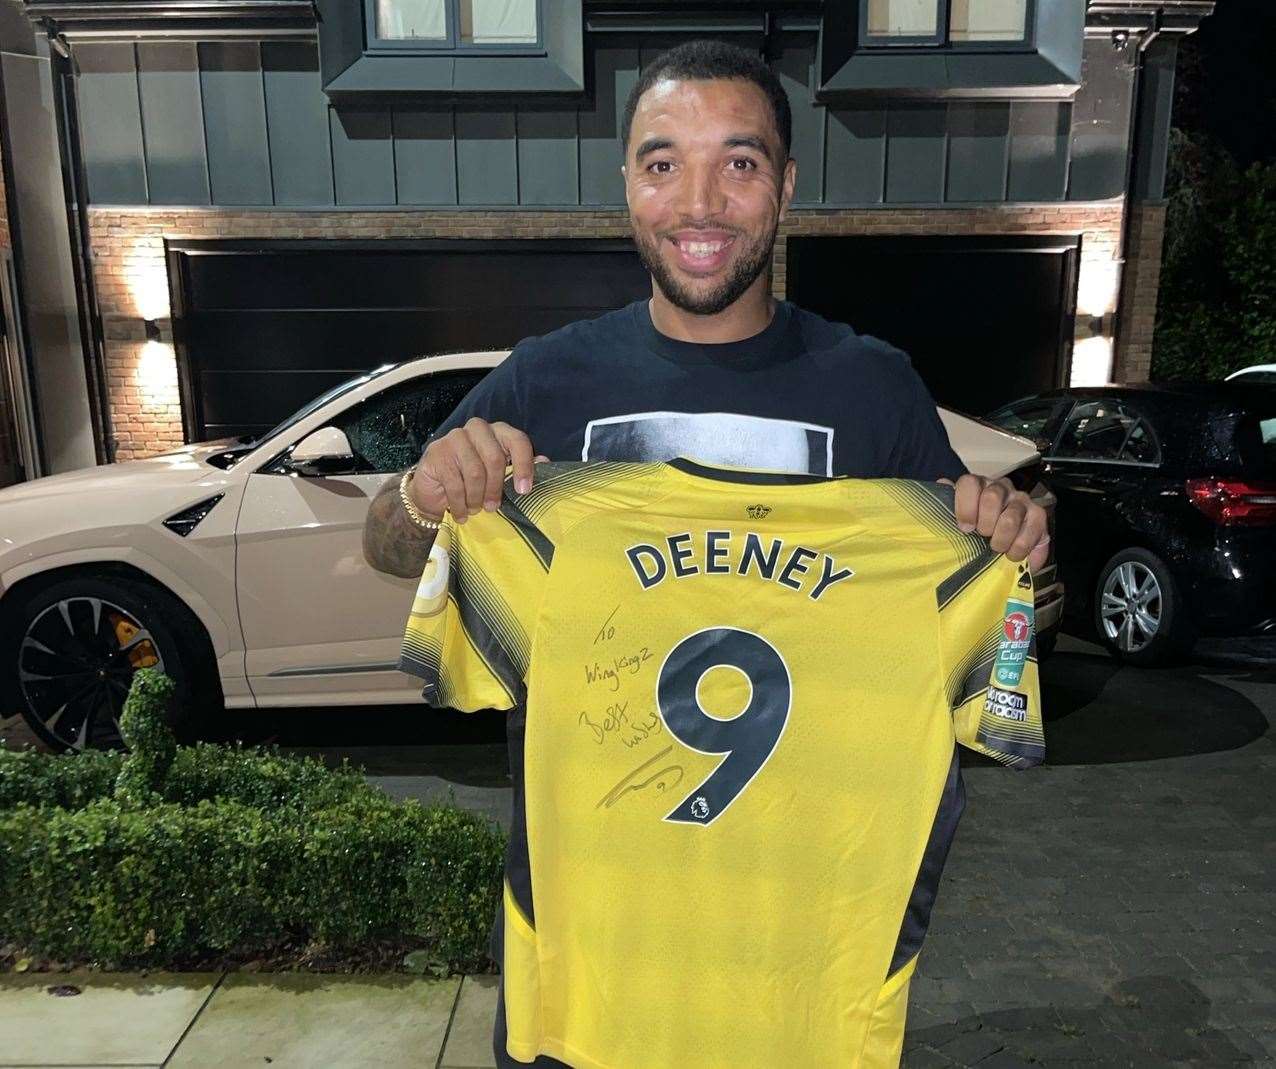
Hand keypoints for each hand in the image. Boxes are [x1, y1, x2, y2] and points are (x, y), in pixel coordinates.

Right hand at [410, 417, 548, 522]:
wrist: (434, 488)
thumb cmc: (473, 481)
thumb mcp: (499, 476)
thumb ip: (520, 466)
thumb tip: (544, 461)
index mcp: (498, 431)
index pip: (517, 440)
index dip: (523, 465)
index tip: (524, 490)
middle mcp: (477, 429)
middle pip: (495, 458)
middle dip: (495, 488)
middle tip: (492, 507)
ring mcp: (455, 438)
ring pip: (475, 472)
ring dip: (476, 498)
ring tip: (475, 510)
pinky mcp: (437, 452)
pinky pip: (455, 483)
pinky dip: (460, 504)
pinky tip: (461, 514)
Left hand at [938, 474, 1050, 571]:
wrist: (1000, 545)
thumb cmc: (974, 531)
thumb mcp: (955, 519)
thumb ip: (946, 503)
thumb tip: (942, 484)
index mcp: (977, 485)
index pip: (969, 483)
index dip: (966, 507)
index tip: (965, 528)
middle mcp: (1000, 488)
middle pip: (992, 498)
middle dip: (985, 525)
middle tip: (983, 538)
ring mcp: (1021, 500)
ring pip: (1011, 517)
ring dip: (1002, 539)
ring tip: (997, 549)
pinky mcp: (1038, 515)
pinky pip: (1033, 529)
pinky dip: (1021, 547)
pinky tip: (1013, 555)